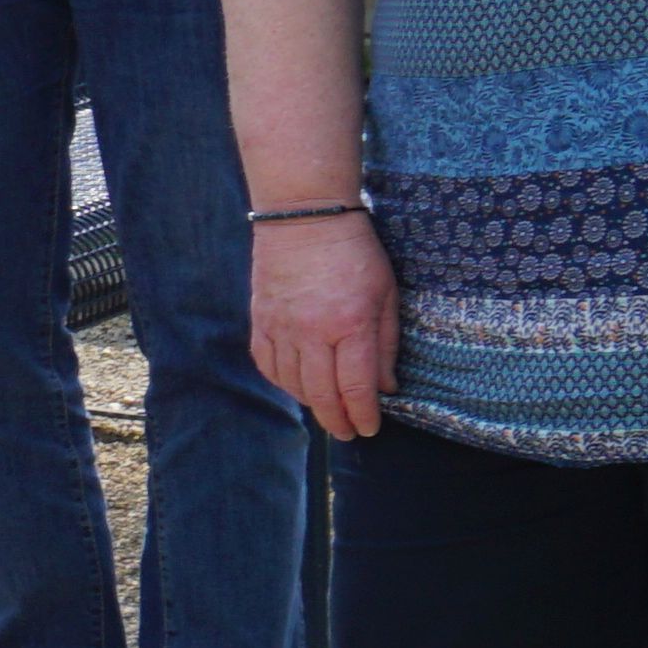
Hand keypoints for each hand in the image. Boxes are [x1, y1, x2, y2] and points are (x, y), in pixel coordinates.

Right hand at [253, 213, 400, 440]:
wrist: (304, 215)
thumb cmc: (355, 251)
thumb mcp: (386, 294)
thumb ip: (386, 343)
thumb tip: (385, 386)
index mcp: (350, 324)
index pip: (356, 387)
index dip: (364, 415)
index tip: (370, 429)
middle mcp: (312, 331)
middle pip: (321, 394)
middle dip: (337, 420)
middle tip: (348, 432)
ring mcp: (281, 326)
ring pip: (292, 384)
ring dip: (310, 404)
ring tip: (326, 410)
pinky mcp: (261, 318)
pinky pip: (267, 363)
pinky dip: (281, 382)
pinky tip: (296, 385)